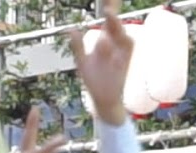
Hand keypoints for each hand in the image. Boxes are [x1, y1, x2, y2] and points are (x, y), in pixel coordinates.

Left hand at [69, 0, 131, 125]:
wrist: (104, 99)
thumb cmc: (95, 80)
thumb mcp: (82, 62)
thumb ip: (77, 46)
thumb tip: (71, 29)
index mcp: (106, 41)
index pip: (108, 19)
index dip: (110, 5)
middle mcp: (116, 44)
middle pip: (116, 24)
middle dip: (113, 11)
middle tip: (107, 4)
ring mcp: (122, 53)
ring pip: (121, 36)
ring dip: (115, 25)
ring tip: (107, 13)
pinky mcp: (124, 64)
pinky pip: (122, 54)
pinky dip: (115, 47)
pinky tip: (105, 39)